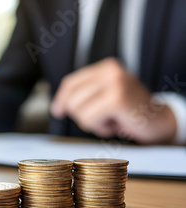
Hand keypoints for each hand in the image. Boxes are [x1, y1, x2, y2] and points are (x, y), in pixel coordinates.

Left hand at [50, 58, 176, 143]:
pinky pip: (89, 119)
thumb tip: (59, 106)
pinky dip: (100, 128)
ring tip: (111, 118)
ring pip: (78, 111)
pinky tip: (115, 124)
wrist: (160, 122)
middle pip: (71, 99)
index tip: (58, 112)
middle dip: (82, 115)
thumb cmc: (130, 112)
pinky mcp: (116, 99)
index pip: (71, 82)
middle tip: (104, 117)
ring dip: (92, 122)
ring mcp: (114, 83)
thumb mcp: (106, 96)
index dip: (61, 99)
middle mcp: (110, 70)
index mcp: (107, 67)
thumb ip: (86, 95)